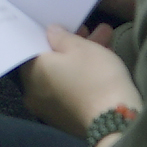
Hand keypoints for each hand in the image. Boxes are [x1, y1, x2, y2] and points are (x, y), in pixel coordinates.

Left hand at [22, 25, 143, 139]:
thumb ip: (62, 36)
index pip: (33, 47)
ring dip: (82, 58)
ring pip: (64, 75)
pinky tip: (103, 63)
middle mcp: (33, 92)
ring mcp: (49, 108)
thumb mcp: (81, 47)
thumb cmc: (94, 76)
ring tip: (106, 39)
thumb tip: (50, 32)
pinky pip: (71, 91)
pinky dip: (82, 77)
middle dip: (72, 44)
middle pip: (52, 61)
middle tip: (88, 30)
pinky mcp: (67, 119)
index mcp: (31, 72)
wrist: (116, 120)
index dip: (49, 34)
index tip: (64, 25)